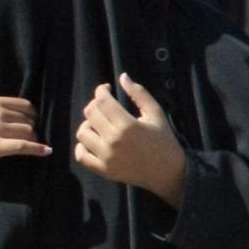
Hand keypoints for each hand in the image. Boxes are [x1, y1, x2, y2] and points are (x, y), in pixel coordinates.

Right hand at [0, 96, 51, 195]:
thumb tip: (15, 119)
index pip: (25, 106)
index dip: (31, 116)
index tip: (30, 124)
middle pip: (28, 121)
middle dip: (30, 130)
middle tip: (27, 139)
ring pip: (28, 133)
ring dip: (32, 140)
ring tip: (31, 146)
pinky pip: (24, 146)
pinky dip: (38, 149)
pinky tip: (46, 152)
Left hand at [74, 74, 185, 207]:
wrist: (168, 172)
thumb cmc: (163, 141)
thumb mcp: (156, 114)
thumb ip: (139, 94)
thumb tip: (123, 76)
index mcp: (127, 125)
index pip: (102, 101)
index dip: (101, 91)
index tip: (106, 89)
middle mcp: (113, 140)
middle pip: (90, 114)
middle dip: (95, 104)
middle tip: (104, 105)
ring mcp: (105, 157)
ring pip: (82, 133)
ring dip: (87, 124)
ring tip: (99, 124)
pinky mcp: (102, 170)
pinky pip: (81, 156)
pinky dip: (82, 147)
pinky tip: (92, 141)